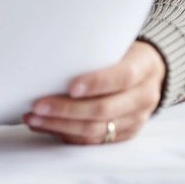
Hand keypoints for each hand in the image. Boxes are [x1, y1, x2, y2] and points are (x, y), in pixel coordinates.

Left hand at [24, 40, 165, 144]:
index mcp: (143, 68)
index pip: (122, 77)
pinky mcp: (126, 134)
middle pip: (104, 109)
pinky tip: (45, 126)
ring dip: (61, 125)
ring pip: (97, 129)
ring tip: (33, 118)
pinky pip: (94, 140)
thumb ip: (94, 48)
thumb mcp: (117, 42)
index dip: (97, 83)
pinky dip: (67, 134)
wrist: (150, 71)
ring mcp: (136, 119)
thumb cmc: (122, 52)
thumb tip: (49, 50)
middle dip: (67, 110)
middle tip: (38, 106)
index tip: (71, 88)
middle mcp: (143, 97)